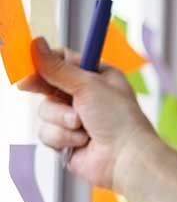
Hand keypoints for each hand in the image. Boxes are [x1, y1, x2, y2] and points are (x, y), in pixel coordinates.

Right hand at [17, 37, 162, 192]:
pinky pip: (46, 133)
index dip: (45, 62)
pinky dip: (62, 137)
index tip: (30, 62)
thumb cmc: (118, 118)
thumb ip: (58, 68)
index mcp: (97, 76)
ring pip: (44, 111)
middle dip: (43, 89)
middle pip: (47, 85)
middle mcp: (85, 96)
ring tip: (82, 125)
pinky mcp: (66, 139)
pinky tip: (82, 142)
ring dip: (61, 119)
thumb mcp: (88, 85)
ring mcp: (74, 118)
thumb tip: (36, 44)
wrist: (125, 157)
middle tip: (27, 84)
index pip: (63, 61)